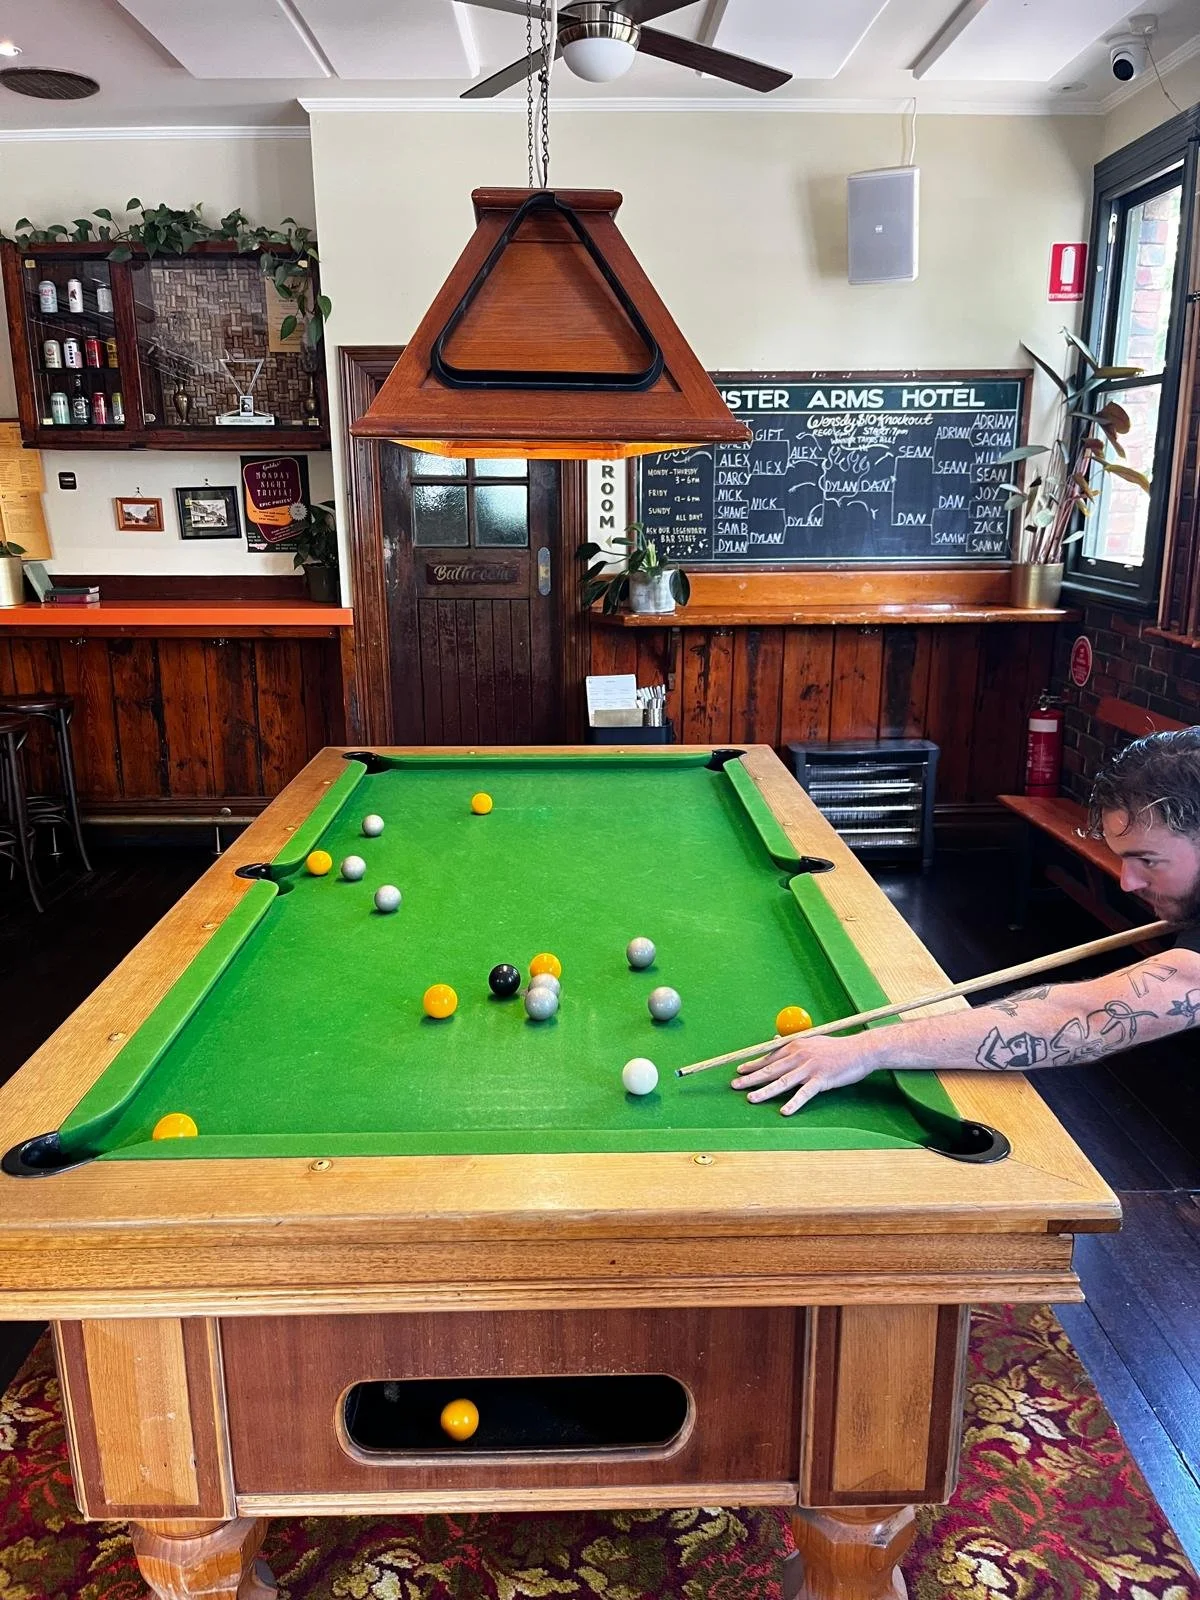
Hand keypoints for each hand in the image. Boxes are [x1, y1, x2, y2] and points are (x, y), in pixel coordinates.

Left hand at [731, 1032, 879, 1115]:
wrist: (859, 1050)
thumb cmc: (835, 1047)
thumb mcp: (811, 1040)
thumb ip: (793, 1043)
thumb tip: (775, 1040)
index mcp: (795, 1045)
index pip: (769, 1057)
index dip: (753, 1065)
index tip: (739, 1070)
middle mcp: (799, 1055)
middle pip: (770, 1069)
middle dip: (750, 1078)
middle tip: (734, 1085)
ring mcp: (809, 1068)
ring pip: (782, 1082)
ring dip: (765, 1091)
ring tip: (750, 1099)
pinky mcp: (821, 1080)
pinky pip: (804, 1094)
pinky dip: (794, 1103)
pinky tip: (784, 1111)